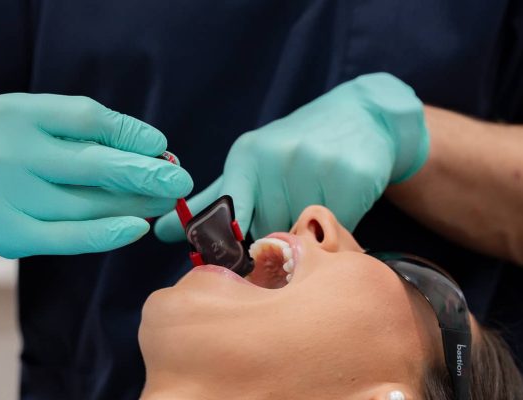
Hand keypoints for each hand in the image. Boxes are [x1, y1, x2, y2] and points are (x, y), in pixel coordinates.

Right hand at [0, 93, 192, 257]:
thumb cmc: (16, 151)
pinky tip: (135, 227)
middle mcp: (0, 151)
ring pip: (84, 204)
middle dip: (142, 173)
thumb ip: (90, 133)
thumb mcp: (42, 126)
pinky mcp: (4, 234)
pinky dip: (106, 233)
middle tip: (179, 180)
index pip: (84, 117)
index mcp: (12, 112)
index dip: (128, 133)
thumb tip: (156, 153)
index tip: (159, 146)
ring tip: (163, 202)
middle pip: (89, 163)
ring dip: (133, 204)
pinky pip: (68, 237)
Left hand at [155, 73, 427, 241]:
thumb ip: (211, 201)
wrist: (362, 116)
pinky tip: (341, 197)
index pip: (227, 213)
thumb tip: (160, 230)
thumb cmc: (296, 148)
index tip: (228, 260)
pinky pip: (338, 226)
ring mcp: (315, 164)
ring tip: (317, 199)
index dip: (226, 243)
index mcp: (247, 157)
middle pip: (269, 232)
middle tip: (292, 212)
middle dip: (278, 235)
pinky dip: (340, 224)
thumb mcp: (251, 164)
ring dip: (310, 231)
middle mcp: (277, 157)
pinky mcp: (351, 175)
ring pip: (305, 232)